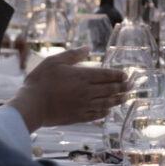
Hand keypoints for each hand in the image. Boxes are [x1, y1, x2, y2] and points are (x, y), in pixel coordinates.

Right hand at [9, 50, 129, 129]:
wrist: (32, 105)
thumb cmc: (41, 81)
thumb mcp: (55, 61)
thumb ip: (73, 55)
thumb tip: (88, 48)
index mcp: (83, 76)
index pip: (107, 75)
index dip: (118, 75)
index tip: (126, 76)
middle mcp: (87, 91)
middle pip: (110, 89)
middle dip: (123, 87)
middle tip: (131, 86)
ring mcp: (83, 105)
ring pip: (106, 103)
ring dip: (117, 100)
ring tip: (125, 98)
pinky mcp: (78, 117)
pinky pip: (96, 115)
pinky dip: (104, 113)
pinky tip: (108, 111)